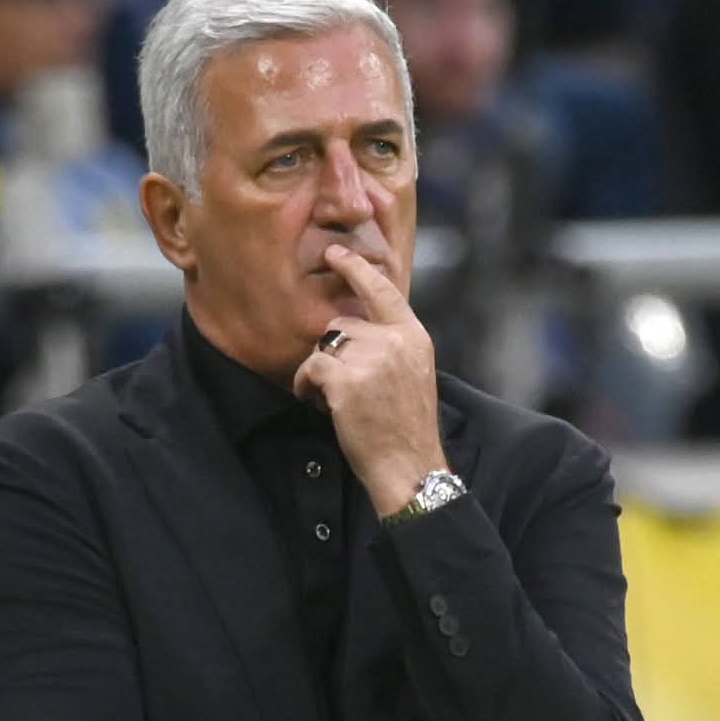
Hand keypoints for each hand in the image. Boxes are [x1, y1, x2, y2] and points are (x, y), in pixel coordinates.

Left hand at [291, 244, 446, 516]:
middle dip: (333, 352)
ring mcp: (372, 359)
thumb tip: (353, 330)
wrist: (409, 467)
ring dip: (318, 371)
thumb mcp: (412, 375)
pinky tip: (316, 403)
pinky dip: (305, 384)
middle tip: (338, 385)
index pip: (383, 291)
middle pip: (343, 324)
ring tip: (330, 399)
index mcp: (414, 336)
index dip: (356, 269)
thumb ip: (391, 346)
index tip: (336, 253)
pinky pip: (310, 366)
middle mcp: (395, 341)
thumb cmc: (406, 428)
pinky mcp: (347, 381)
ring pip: (325, 346)